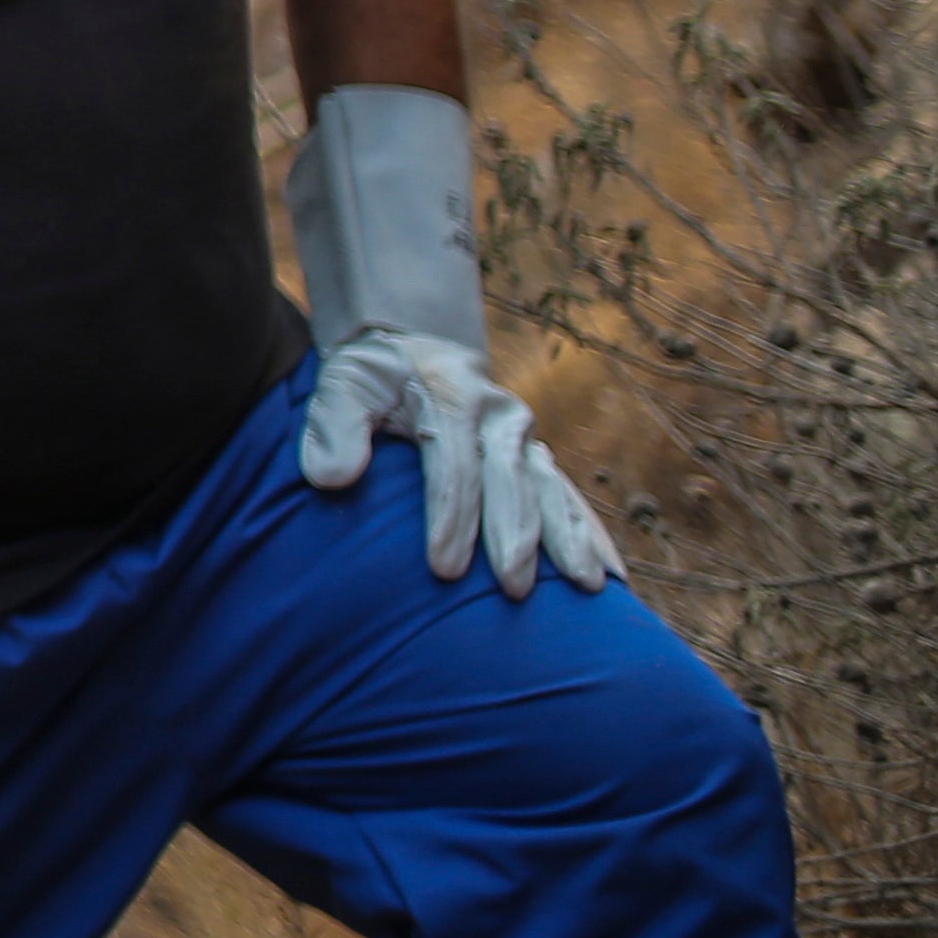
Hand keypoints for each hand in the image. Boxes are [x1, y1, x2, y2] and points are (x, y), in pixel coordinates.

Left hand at [298, 331, 623, 597]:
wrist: (410, 347)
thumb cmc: (369, 377)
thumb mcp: (340, 385)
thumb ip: (331, 426)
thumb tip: (329, 478)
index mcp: (449, 398)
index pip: (451, 464)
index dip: (449, 517)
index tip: (443, 570)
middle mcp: (497, 416)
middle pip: (509, 482)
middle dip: (514, 536)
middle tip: (513, 590)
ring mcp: (523, 436)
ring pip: (550, 490)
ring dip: (570, 538)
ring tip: (587, 588)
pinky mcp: (535, 455)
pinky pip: (568, 497)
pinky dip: (591, 533)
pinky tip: (608, 574)